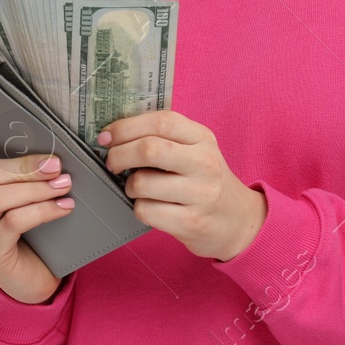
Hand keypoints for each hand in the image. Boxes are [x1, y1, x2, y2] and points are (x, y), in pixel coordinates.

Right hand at [0, 116, 74, 304]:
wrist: (31, 279)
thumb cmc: (27, 229)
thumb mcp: (19, 196)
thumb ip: (18, 174)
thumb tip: (45, 149)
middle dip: (21, 166)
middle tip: (55, 163)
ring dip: (35, 188)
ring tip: (64, 184)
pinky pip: (13, 222)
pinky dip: (42, 210)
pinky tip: (63, 207)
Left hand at [98, 110, 266, 261]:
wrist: (238, 221)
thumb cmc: (205, 181)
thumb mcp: (196, 150)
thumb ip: (165, 138)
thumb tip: (114, 134)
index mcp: (202, 138)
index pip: (162, 121)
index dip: (127, 126)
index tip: (107, 136)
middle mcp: (204, 163)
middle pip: (149, 149)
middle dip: (119, 155)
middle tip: (112, 163)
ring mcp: (200, 194)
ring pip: (142, 183)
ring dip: (128, 186)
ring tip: (137, 188)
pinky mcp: (191, 222)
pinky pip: (146, 211)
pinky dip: (139, 209)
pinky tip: (151, 207)